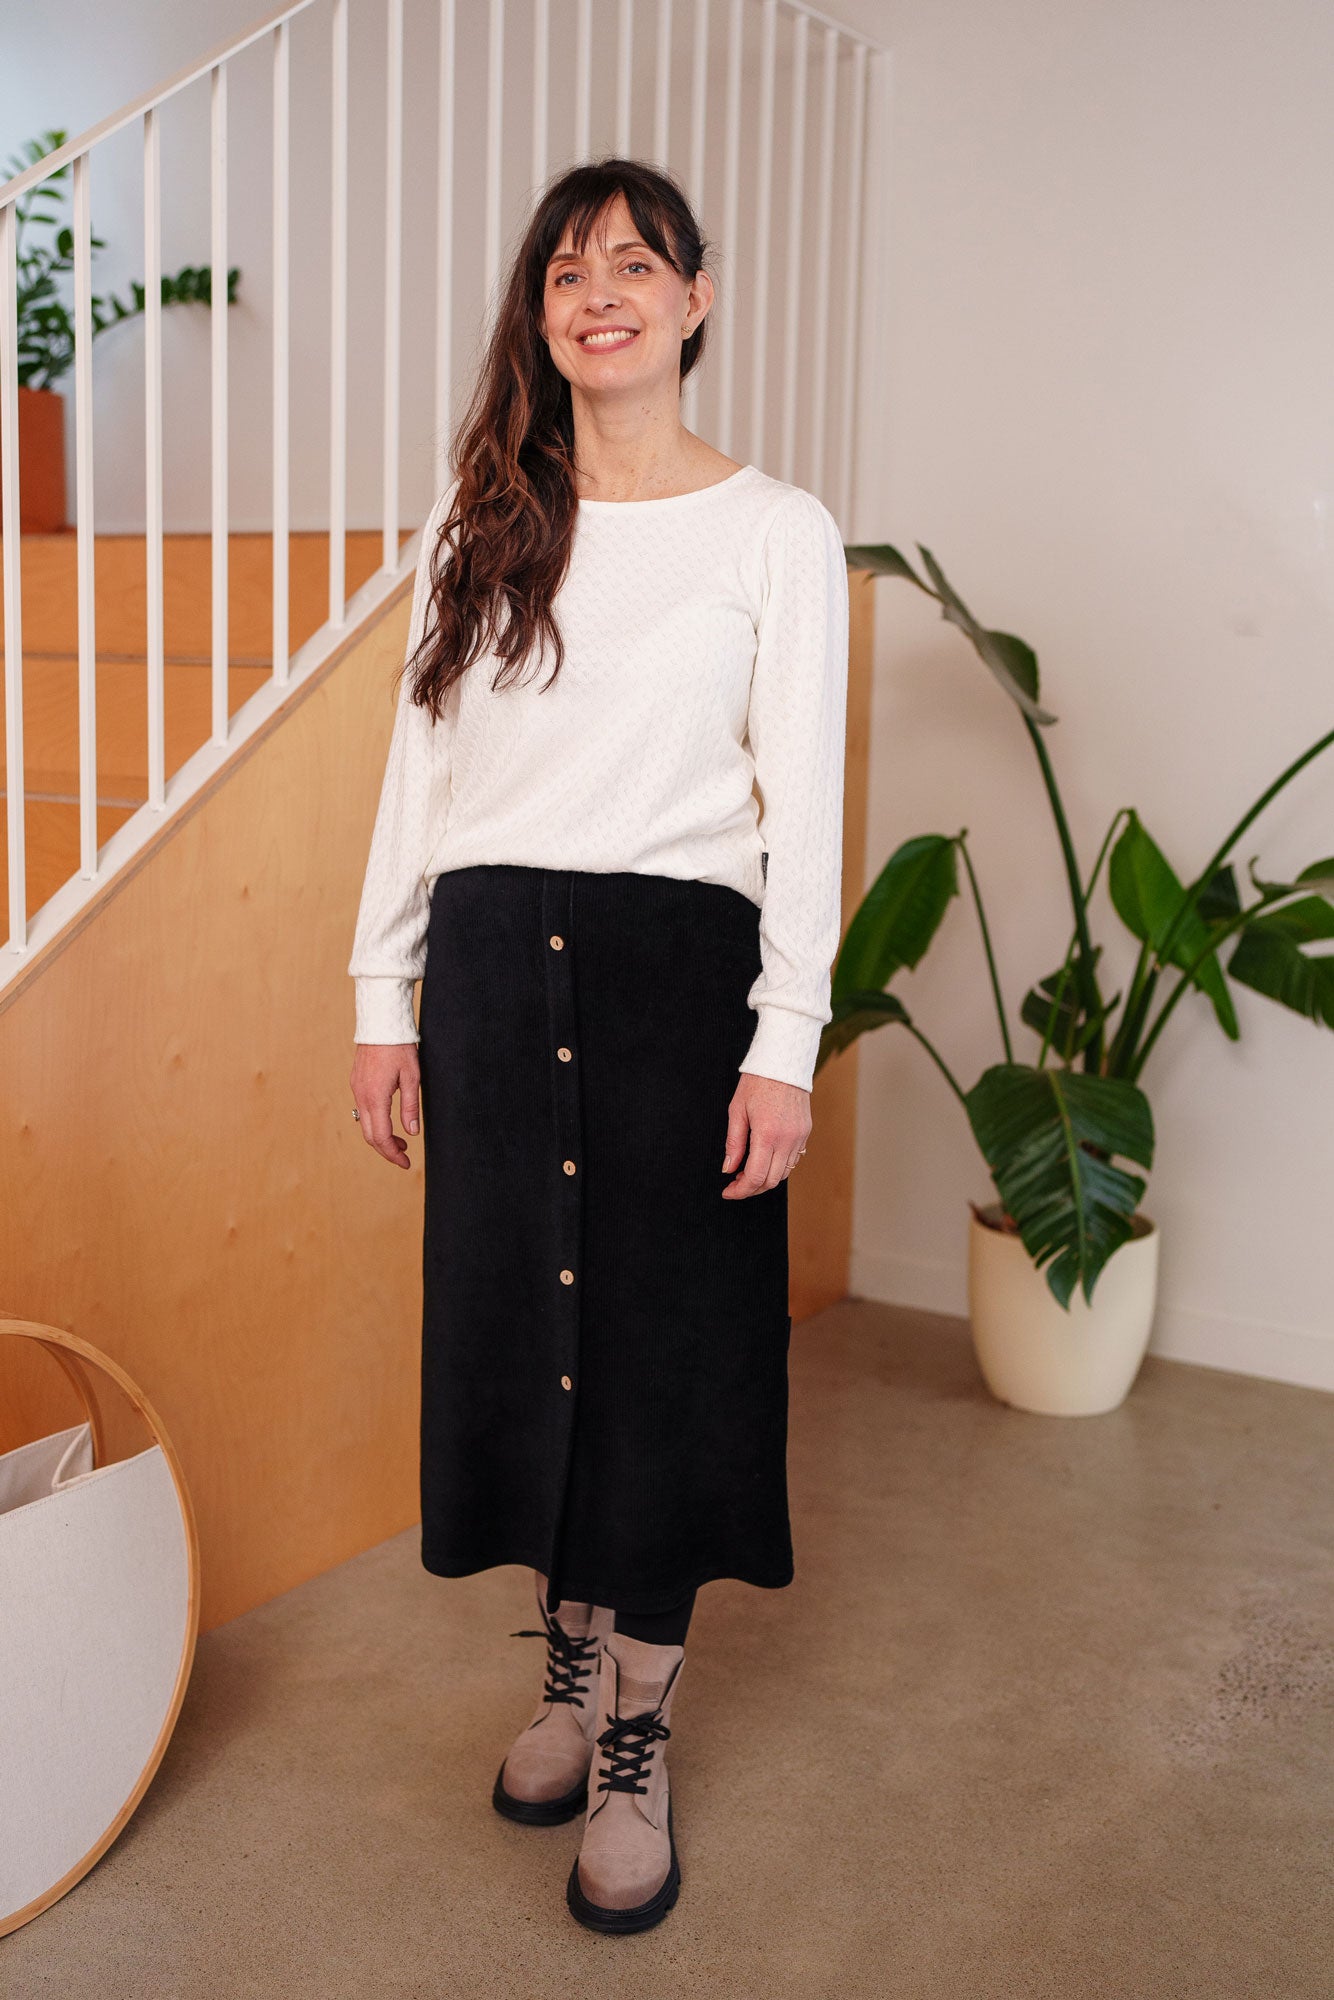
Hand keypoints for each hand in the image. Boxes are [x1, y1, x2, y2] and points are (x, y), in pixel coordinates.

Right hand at [350, 1043, 420, 1168]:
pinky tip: (388, 1121)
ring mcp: (357, 1090)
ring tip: (401, 1140)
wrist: (381, 1023)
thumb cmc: (399, 1048)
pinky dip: (375, 1122)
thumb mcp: (412, 1078)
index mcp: (376, 1098)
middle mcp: (362, 1096)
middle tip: (404, 1156)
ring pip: (365, 1124)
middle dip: (386, 1150)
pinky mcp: (357, 1083)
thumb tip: (412, 1133)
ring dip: (381, 1137)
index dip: (393, 1154)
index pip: (381, 1137)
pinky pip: (363, 1111)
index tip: (405, 1163)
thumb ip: (410, 1107)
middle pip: (369, 1135)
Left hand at [720, 1072, 809, 1198]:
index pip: (755, 1176)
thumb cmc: (757, 1083)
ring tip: (748, 1172)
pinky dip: (778, 1166)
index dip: (741, 1191)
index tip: (728, 1192)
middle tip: (736, 1183)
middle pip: (771, 1181)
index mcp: (767, 1134)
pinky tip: (765, 1159)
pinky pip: (793, 1160)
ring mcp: (800, 1137)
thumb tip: (728, 1169)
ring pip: (784, 1173)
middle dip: (751, 1188)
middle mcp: (787, 1139)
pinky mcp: (806, 1132)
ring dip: (766, 1179)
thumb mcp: (737, 1111)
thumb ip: (733, 1143)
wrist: (783, 1063)